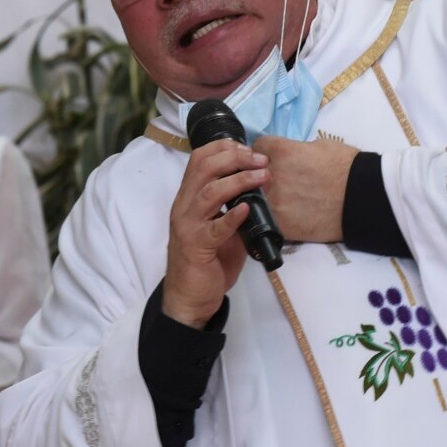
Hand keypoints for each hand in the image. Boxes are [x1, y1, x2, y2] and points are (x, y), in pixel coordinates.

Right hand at [163, 139, 268, 328]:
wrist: (190, 298)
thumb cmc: (207, 261)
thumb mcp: (221, 228)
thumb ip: (234, 208)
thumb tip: (262, 191)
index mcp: (189, 198)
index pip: (199, 159)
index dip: (223, 148)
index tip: (249, 148)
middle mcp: (184, 207)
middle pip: (204, 168)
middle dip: (234, 158)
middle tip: (260, 160)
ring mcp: (188, 226)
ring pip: (209, 193)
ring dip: (238, 181)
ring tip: (261, 177)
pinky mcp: (197, 247)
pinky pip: (215, 228)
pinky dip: (232, 216)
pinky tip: (247, 209)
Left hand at [253, 136, 358, 243]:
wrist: (364, 198)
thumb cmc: (347, 167)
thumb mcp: (319, 145)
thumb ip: (295, 150)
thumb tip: (287, 156)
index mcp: (280, 151)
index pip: (256, 147)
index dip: (264, 153)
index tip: (271, 159)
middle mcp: (271, 176)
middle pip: (250, 173)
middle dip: (260, 175)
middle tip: (277, 181)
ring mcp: (274, 202)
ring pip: (254, 198)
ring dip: (264, 198)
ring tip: (283, 200)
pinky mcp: (281, 225)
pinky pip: (267, 219)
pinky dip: (274, 217)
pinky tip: (287, 216)